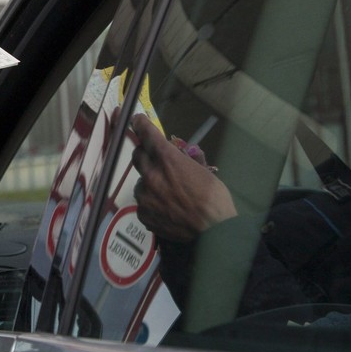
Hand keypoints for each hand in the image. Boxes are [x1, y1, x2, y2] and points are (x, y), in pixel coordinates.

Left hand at [129, 113, 236, 242]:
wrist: (213, 231)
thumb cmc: (214, 199)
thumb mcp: (204, 172)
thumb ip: (188, 160)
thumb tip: (182, 154)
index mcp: (168, 159)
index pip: (147, 134)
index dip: (140, 125)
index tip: (136, 121)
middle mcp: (151, 175)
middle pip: (137, 156)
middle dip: (144, 154)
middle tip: (154, 159)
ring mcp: (145, 196)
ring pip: (140, 182)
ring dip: (149, 182)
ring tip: (166, 193)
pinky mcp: (143, 214)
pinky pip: (143, 203)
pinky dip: (151, 203)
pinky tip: (166, 209)